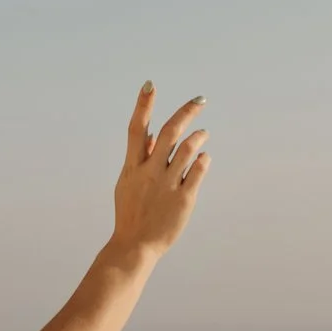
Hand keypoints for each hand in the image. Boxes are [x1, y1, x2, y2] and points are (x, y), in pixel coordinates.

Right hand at [111, 84, 208, 256]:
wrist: (134, 246)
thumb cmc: (131, 214)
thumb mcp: (127, 184)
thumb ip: (140, 160)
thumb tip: (151, 138)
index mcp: (133, 167)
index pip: (136, 129)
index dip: (142, 105)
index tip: (150, 85)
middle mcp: (150, 172)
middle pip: (169, 132)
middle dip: (185, 112)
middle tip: (200, 100)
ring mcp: (167, 185)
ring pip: (188, 149)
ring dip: (199, 137)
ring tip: (203, 133)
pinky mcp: (184, 199)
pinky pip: (198, 171)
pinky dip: (203, 160)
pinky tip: (204, 157)